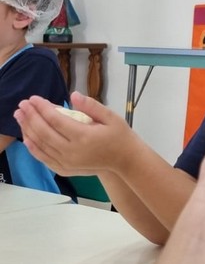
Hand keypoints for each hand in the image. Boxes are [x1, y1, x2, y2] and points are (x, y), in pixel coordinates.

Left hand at [15, 92, 137, 175]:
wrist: (125, 161)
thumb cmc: (120, 136)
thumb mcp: (111, 117)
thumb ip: (91, 106)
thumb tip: (73, 95)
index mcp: (84, 136)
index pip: (56, 120)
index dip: (43, 108)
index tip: (34, 98)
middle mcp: (72, 151)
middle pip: (44, 132)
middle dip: (31, 117)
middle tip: (22, 104)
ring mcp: (67, 162)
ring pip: (41, 145)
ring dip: (28, 130)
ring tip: (19, 116)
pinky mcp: (65, 169)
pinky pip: (44, 158)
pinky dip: (33, 148)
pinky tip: (26, 138)